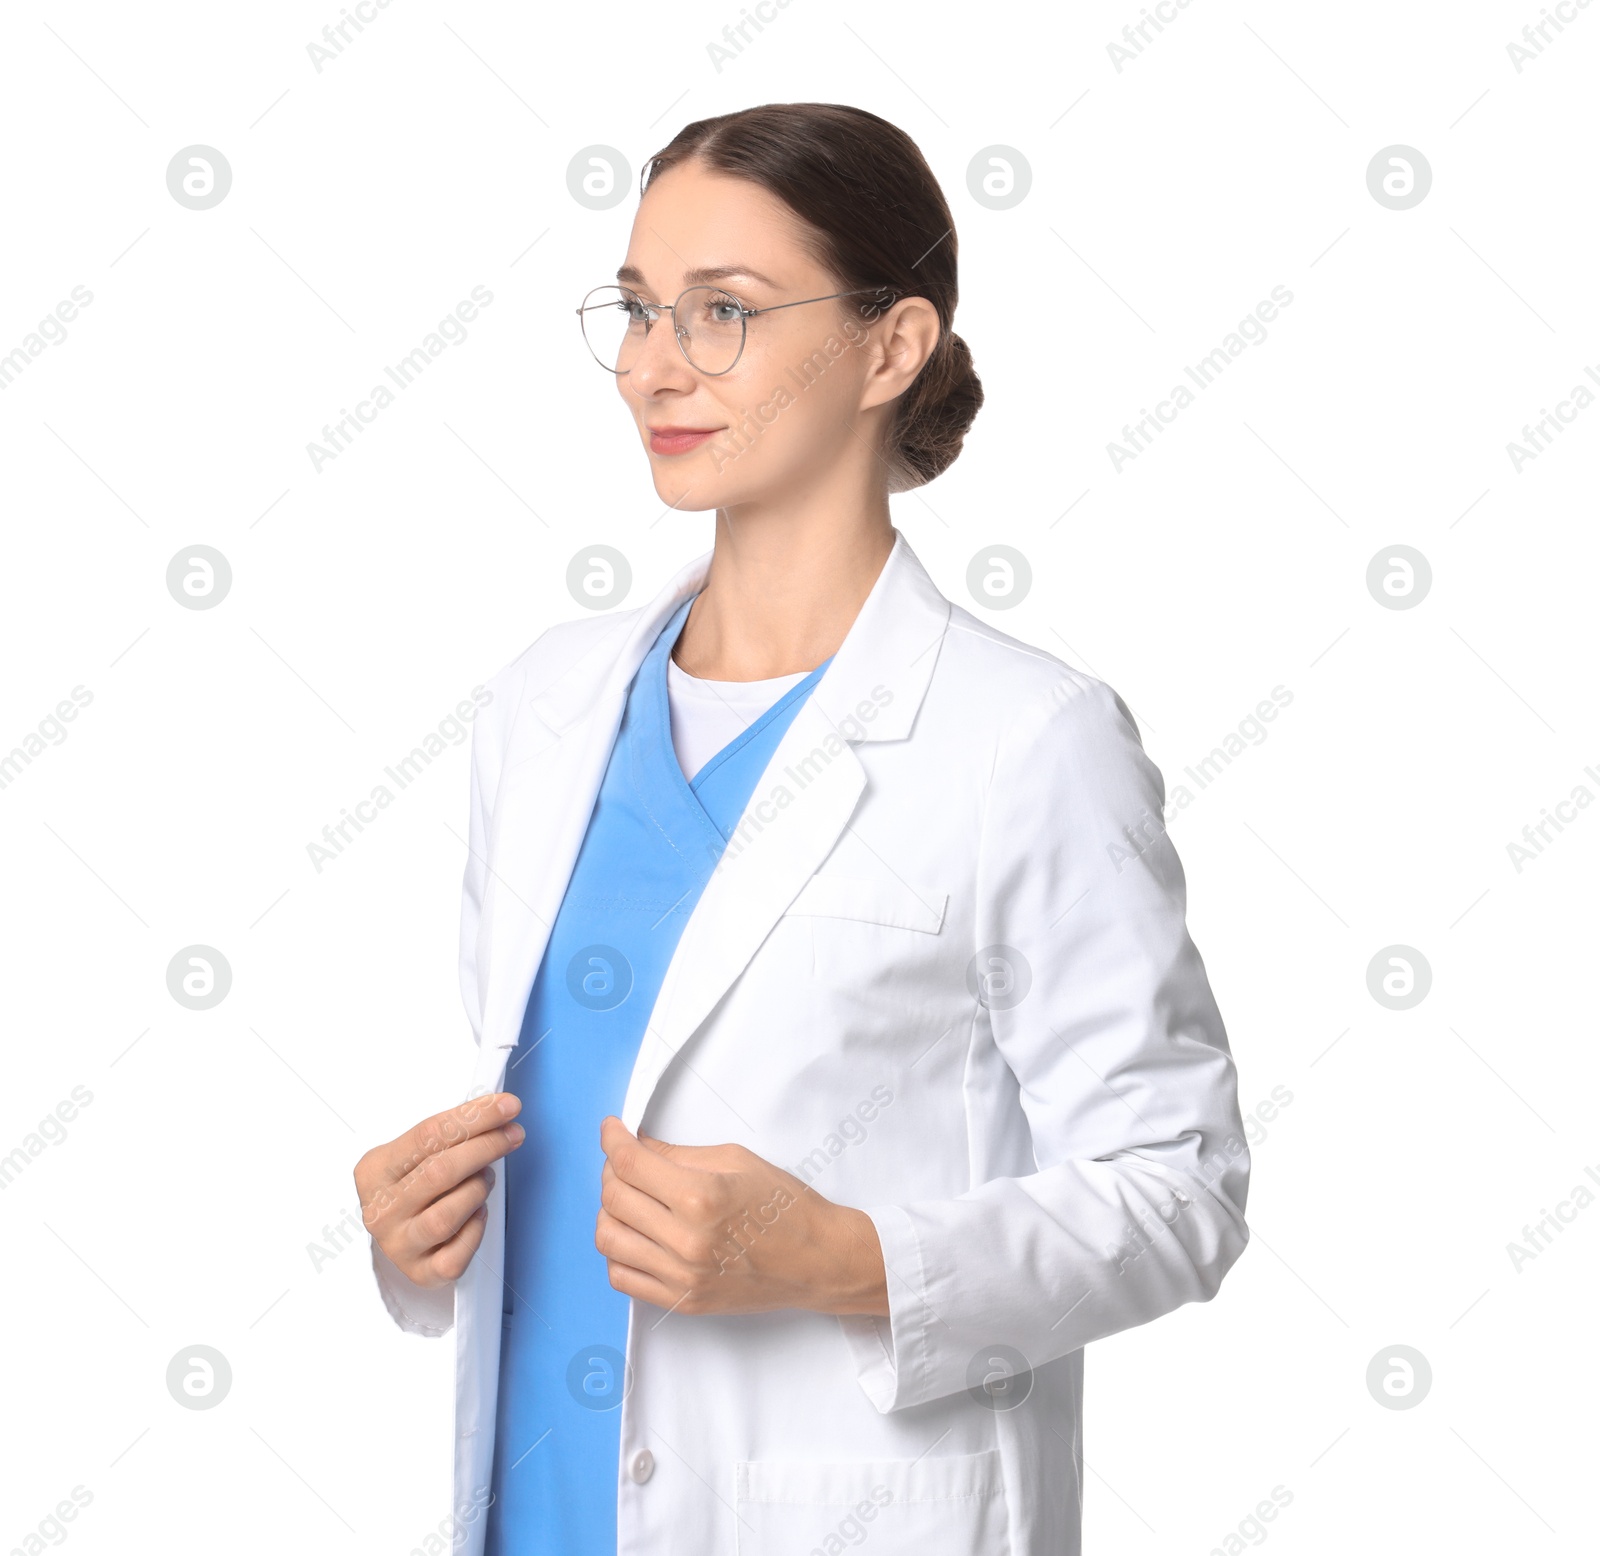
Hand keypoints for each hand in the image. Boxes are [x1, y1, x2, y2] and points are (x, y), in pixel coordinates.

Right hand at [354, 1093, 524, 1287]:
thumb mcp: (418, 1152)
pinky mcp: (420, 1273)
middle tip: (514, 1135)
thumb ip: (449, 1134)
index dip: (474, 1117)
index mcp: (374, 1170)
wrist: (399, 1231)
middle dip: (486, 1147)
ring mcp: (398, 1246)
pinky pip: (456, 1254)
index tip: (509, 1106)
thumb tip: (501, 1113)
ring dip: (478, 1189)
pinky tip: (479, 1212)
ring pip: (447, 1216)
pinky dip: (476, 1229)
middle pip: (440, 1172)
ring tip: (486, 1177)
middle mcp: (380, 1210)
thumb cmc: (416, 1182)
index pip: (429, 1134)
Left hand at [594, 1116, 888, 1317]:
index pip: (631, 1164)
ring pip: (608, 1239)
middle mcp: (686, 1240)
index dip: (612, 1140)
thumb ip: (679, 1154)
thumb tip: (637, 1146)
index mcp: (702, 1197)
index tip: (611, 1129)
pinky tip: (634, 1232)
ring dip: (609, 1210)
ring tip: (629, 1197)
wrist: (818, 1260)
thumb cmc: (786, 1206)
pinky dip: (617, 1250)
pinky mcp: (682, 1302)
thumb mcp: (737, 1160)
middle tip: (625, 1159)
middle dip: (611, 1170)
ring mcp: (682, 1277)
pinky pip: (622, 1277)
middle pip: (614, 1198)